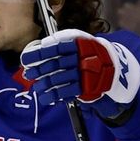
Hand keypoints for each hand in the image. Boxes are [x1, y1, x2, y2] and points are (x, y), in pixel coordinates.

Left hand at [20, 29, 139, 117]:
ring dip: (44, 84)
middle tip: (28, 74)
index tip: (26, 59)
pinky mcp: (86, 88)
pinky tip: (45, 97)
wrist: (113, 70)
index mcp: (80, 44)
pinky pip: (66, 92)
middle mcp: (82, 58)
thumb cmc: (90, 55)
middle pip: (55, 65)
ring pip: (59, 79)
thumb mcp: (80, 43)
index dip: (39, 54)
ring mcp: (84, 74)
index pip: (55, 48)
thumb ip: (63, 42)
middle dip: (39, 70)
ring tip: (36, 86)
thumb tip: (41, 46)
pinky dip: (53, 96)